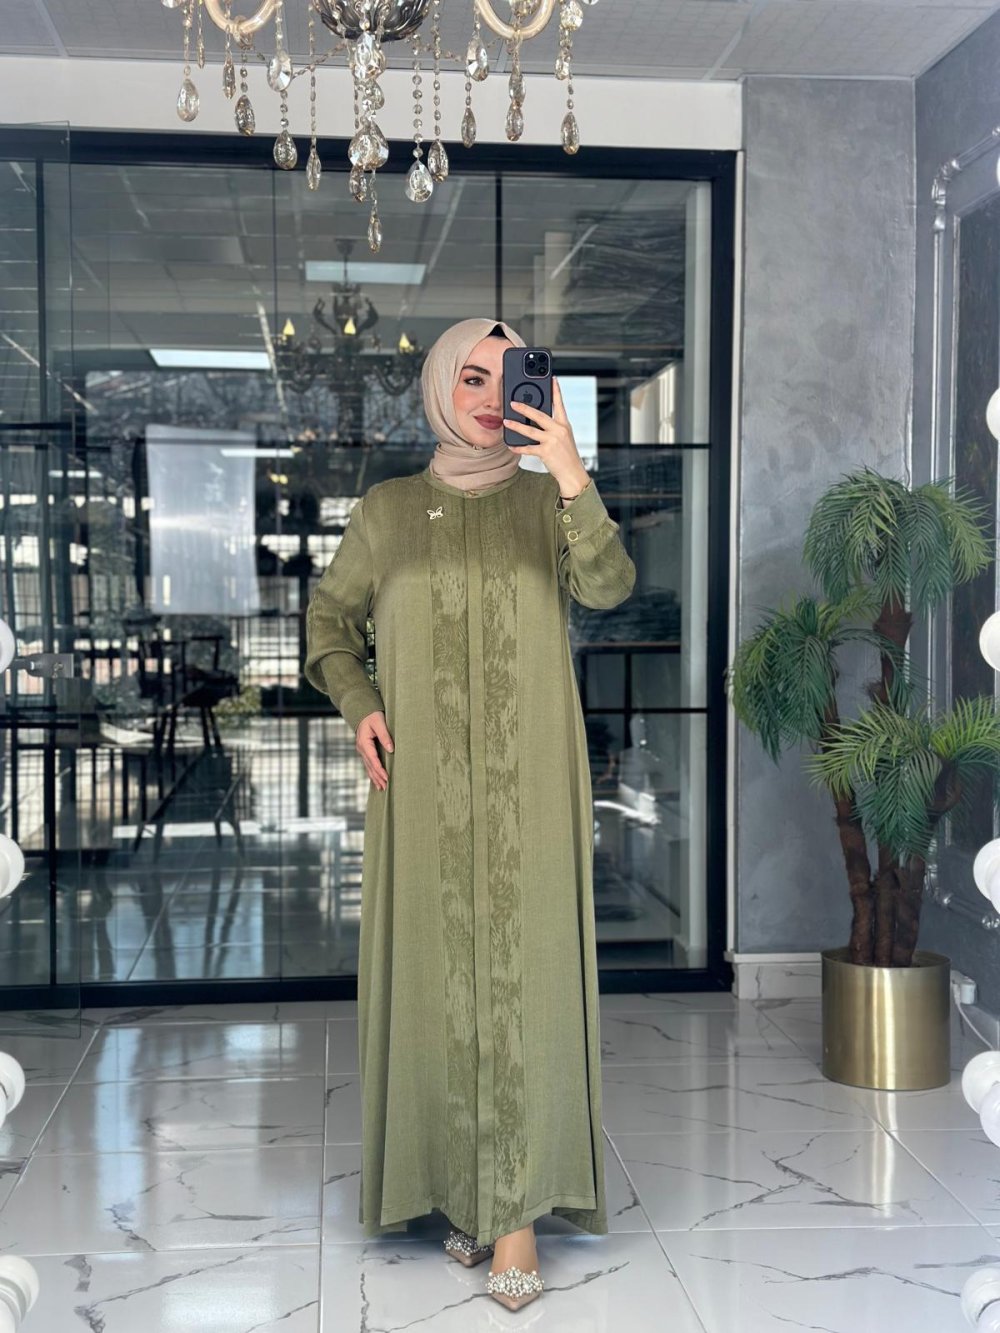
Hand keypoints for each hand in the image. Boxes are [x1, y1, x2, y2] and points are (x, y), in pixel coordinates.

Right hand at [356, 709, 392, 790]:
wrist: (363, 711)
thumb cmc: (372, 715)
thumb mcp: (380, 723)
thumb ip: (385, 736)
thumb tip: (391, 750)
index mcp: (364, 742)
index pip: (373, 759)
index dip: (380, 770)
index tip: (387, 777)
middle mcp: (361, 748)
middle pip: (370, 766)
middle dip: (377, 777)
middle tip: (385, 787)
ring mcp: (362, 750)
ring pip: (368, 767)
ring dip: (374, 777)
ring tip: (381, 788)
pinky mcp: (364, 750)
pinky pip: (368, 764)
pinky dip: (372, 772)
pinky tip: (375, 779)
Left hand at [503, 376, 589, 495]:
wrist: (573, 473)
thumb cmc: (567, 455)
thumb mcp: (564, 437)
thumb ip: (553, 428)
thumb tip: (534, 420)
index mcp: (564, 424)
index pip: (560, 404)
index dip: (556, 390)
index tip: (552, 378)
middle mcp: (559, 430)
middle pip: (539, 415)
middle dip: (525, 408)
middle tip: (513, 403)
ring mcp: (552, 441)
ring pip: (530, 431)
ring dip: (516, 426)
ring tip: (506, 421)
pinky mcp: (546, 452)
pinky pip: (528, 448)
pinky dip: (518, 447)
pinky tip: (511, 446)